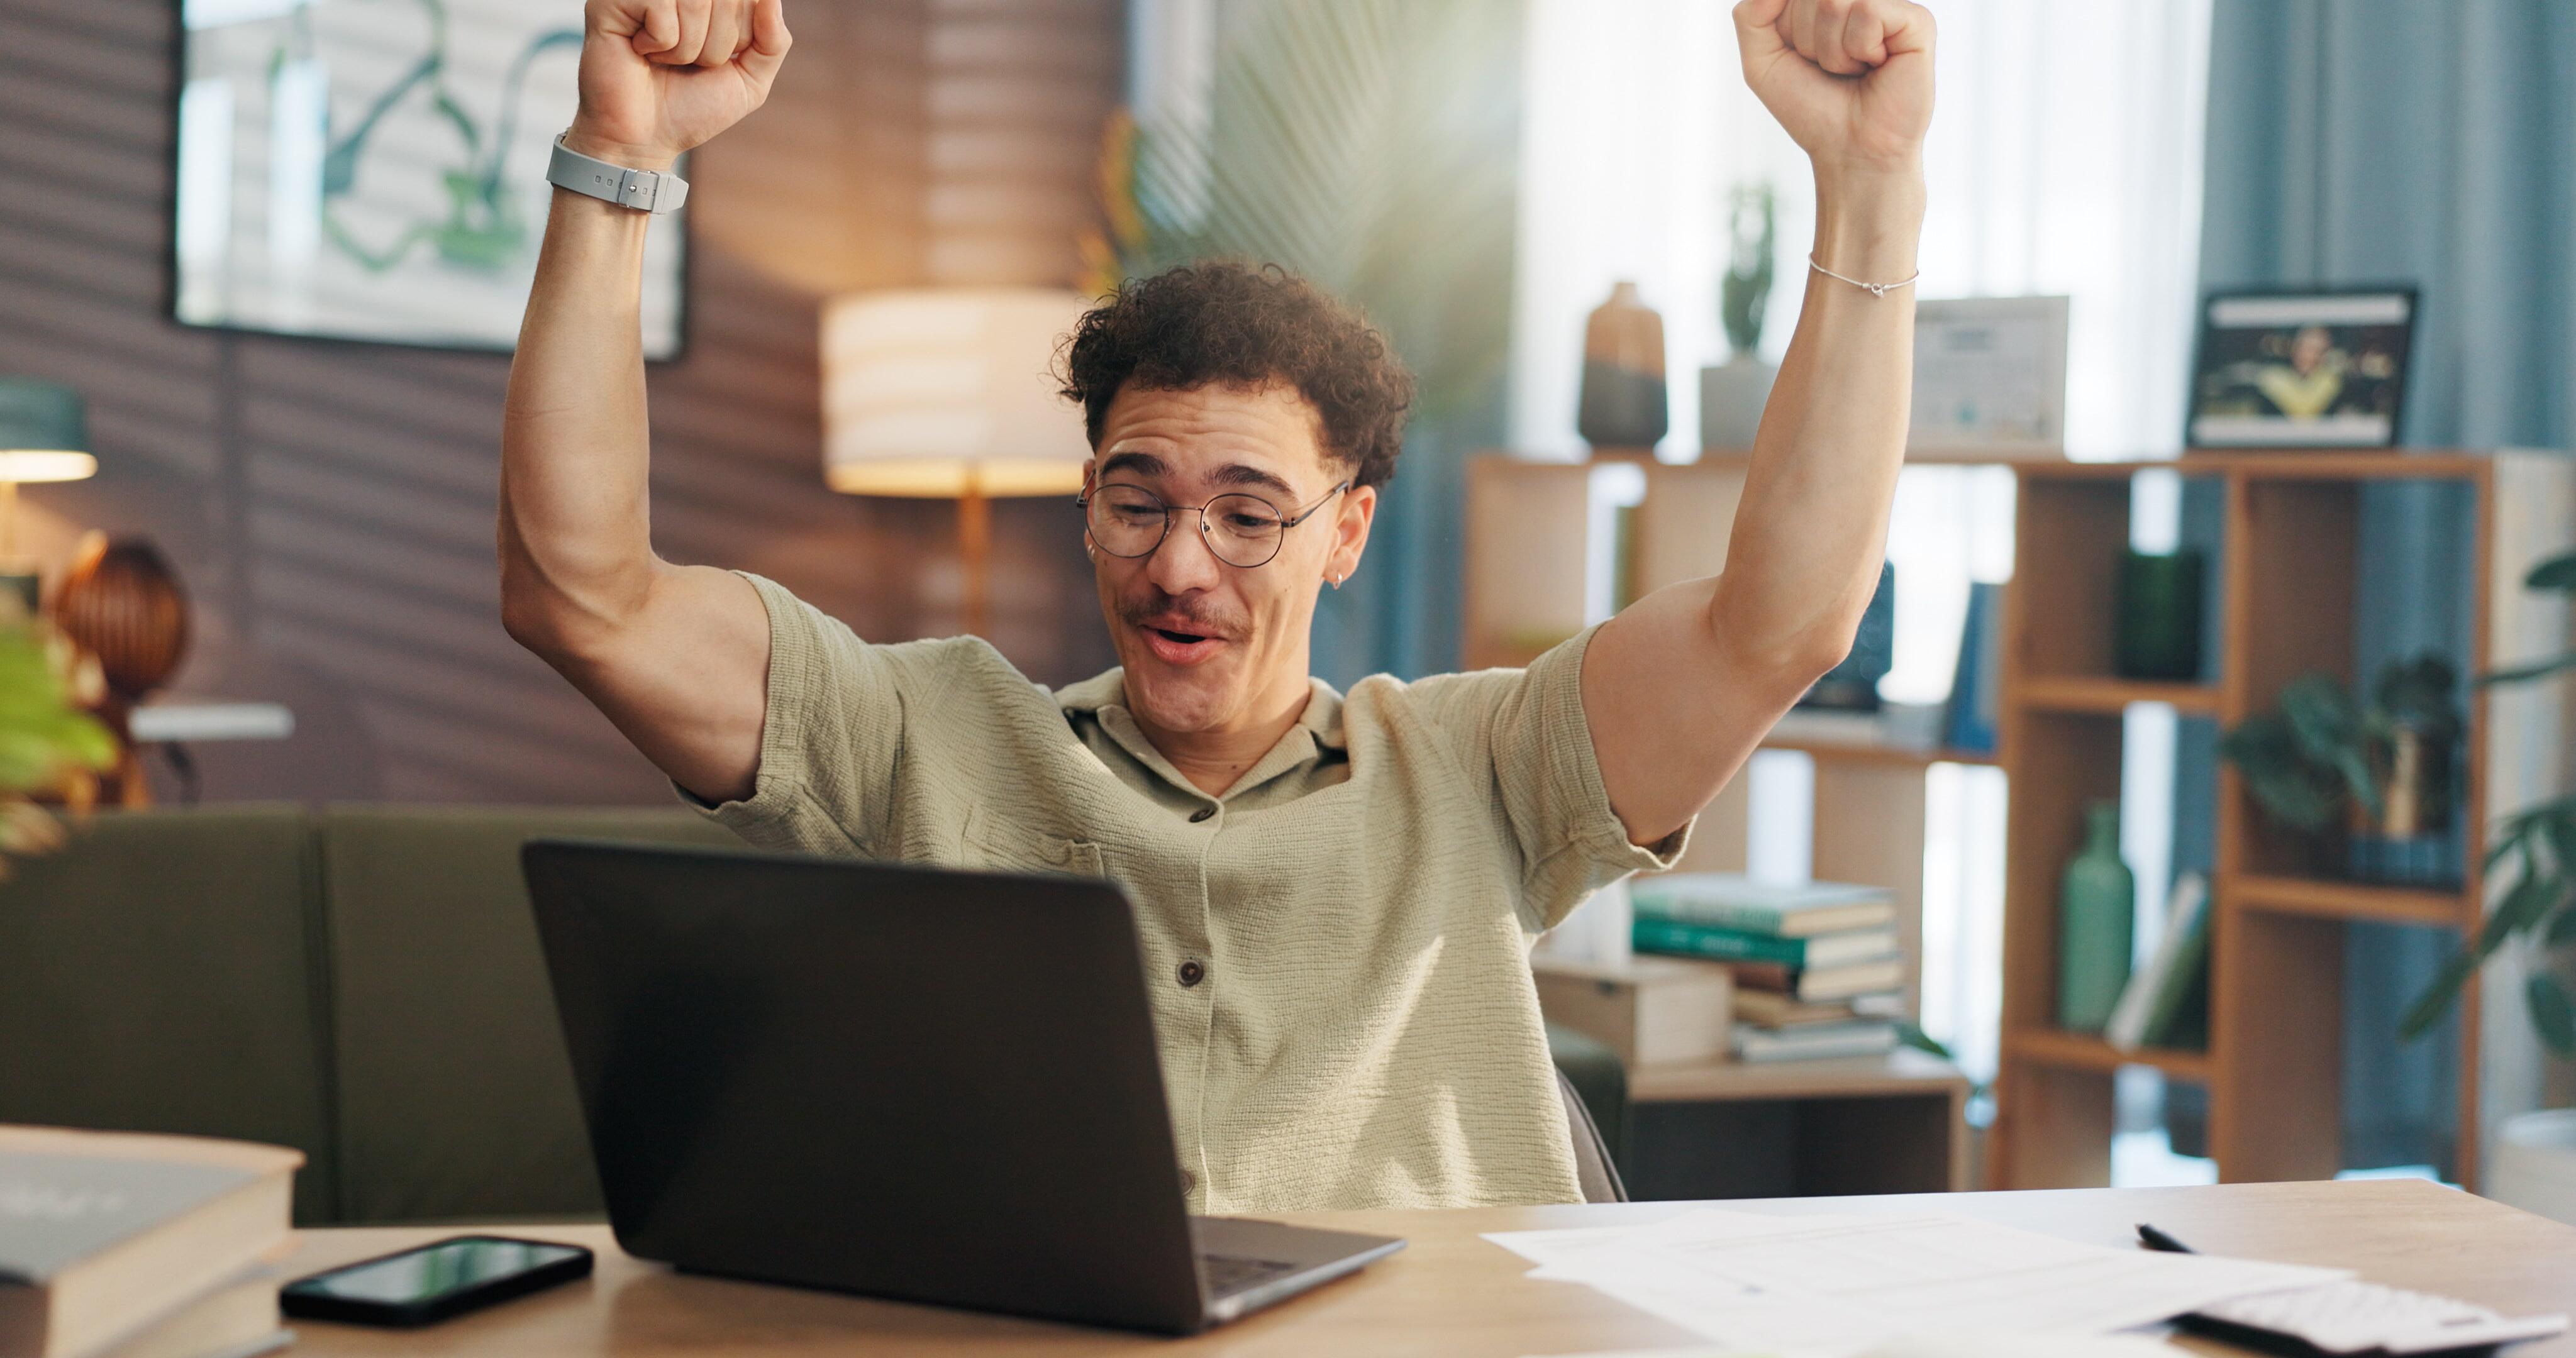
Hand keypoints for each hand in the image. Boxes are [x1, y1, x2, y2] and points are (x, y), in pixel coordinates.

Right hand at [567, 0, 791, 170]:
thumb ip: (773, 42)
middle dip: (716, 45)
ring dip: (687, 47)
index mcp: (709, 2)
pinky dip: (660, 41)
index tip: (713, 61)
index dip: (740, 38)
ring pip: (695, 1)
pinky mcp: (612, 0)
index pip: (748, 0)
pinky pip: (660, 7)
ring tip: (663, 60)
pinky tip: (641, 51)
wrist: (644, 139)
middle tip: (687, 65)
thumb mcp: (749, 82)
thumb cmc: (691, 108)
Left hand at [1733, 0, 1932, 177]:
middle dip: (1807, 41)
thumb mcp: (1762, 62)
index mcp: (1828, 2)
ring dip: (1832, 51)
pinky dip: (1860, 49)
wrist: (1849, 150)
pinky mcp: (1917, 21)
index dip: (1787, 31)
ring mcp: (1890, 6)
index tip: (1806, 59)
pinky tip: (1876, 66)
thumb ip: (1751, 16)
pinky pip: (1868, 11)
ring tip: (1854, 70)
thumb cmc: (1812, 107)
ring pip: (1835, 2)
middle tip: (1832, 69)